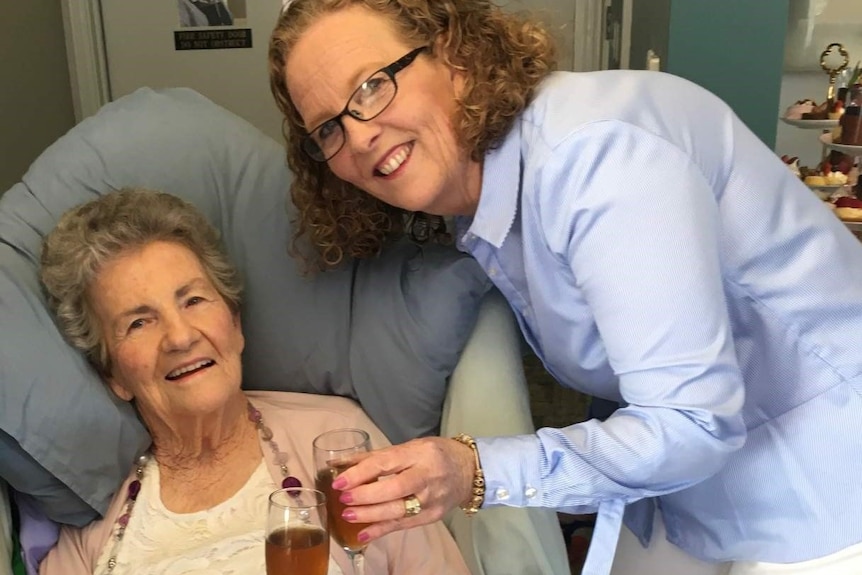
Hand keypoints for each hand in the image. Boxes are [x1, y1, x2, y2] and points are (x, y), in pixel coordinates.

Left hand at [332, 436, 475, 541]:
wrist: (469, 470)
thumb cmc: (435, 454)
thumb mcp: (409, 446)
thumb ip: (376, 456)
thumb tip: (340, 464)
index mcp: (419, 453)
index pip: (386, 463)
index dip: (361, 473)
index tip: (340, 481)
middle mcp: (427, 476)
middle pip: (394, 488)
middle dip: (366, 495)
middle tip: (345, 499)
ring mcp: (432, 498)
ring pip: (398, 510)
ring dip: (370, 515)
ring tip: (349, 515)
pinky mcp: (433, 516)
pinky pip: (404, 525)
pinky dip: (382, 530)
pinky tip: (363, 534)